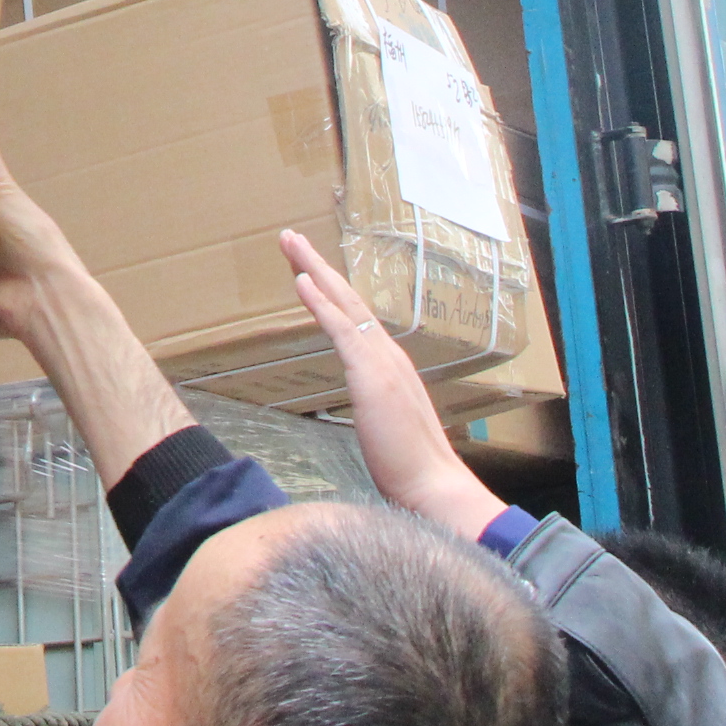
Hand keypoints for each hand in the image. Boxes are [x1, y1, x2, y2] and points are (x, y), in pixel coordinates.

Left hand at [277, 228, 504, 538]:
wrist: (434, 488)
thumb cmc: (410, 468)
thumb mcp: (386, 428)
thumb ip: (375, 408)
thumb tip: (367, 407)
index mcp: (390, 366)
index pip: (354, 318)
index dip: (329, 291)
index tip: (306, 267)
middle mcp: (388, 355)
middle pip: (348, 299)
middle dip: (317, 265)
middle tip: (291, 237)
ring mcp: (383, 361)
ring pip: (343, 303)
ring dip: (314, 269)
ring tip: (291, 243)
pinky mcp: (373, 374)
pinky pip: (341, 328)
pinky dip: (320, 301)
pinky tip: (302, 280)